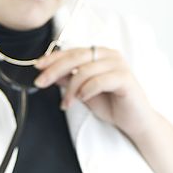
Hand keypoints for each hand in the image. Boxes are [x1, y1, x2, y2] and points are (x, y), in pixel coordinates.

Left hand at [33, 46, 157, 141]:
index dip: (53, 58)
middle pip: (76, 57)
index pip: (72, 51)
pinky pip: (99, 80)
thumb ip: (70, 80)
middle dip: (54, 70)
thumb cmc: (112, 104)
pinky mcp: (126, 78)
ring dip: (71, 88)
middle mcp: (109, 54)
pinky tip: (82, 98)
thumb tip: (50, 73)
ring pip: (85, 70)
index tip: (37, 67)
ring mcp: (119, 64)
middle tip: (41, 83)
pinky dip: (87, 90)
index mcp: (100, 54)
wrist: (135, 121)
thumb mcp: (83, 92)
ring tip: (67, 103)